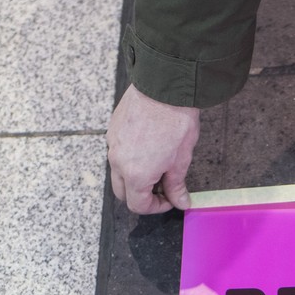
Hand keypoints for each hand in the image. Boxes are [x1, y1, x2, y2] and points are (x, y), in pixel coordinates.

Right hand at [107, 84, 200, 213]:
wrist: (164, 86)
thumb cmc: (175, 121)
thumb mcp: (181, 160)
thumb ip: (176, 185)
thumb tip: (180, 202)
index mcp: (135, 174)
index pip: (138, 205)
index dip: (156, 207)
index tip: (169, 199)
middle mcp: (118, 161)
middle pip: (123, 192)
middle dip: (141, 195)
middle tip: (162, 187)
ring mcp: (112, 144)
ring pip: (118, 172)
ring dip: (134, 177)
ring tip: (157, 166)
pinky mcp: (113, 129)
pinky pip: (117, 152)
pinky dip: (129, 158)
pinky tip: (148, 148)